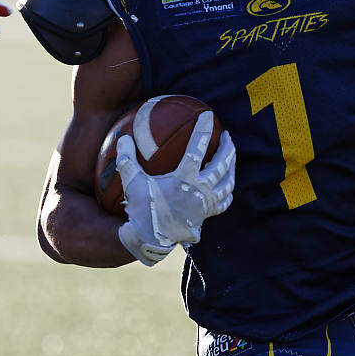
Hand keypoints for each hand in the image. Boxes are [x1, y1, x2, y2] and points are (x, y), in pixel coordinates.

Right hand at [116, 112, 236, 265]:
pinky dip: (227, 192)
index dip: (204, 130)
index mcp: (184, 179)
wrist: (150, 240)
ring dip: (231, 168)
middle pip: (222, 165)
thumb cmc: (142, 209)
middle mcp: (199, 191)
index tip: (209, 116)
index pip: (198, 149)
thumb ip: (128, 159)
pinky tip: (226, 187)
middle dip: (228, 148)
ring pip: (227, 184)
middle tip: (228, 136)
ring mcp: (205, 205)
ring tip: (231, 159)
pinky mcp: (206, 216)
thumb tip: (123, 138)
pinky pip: (223, 202)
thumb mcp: (132, 182)